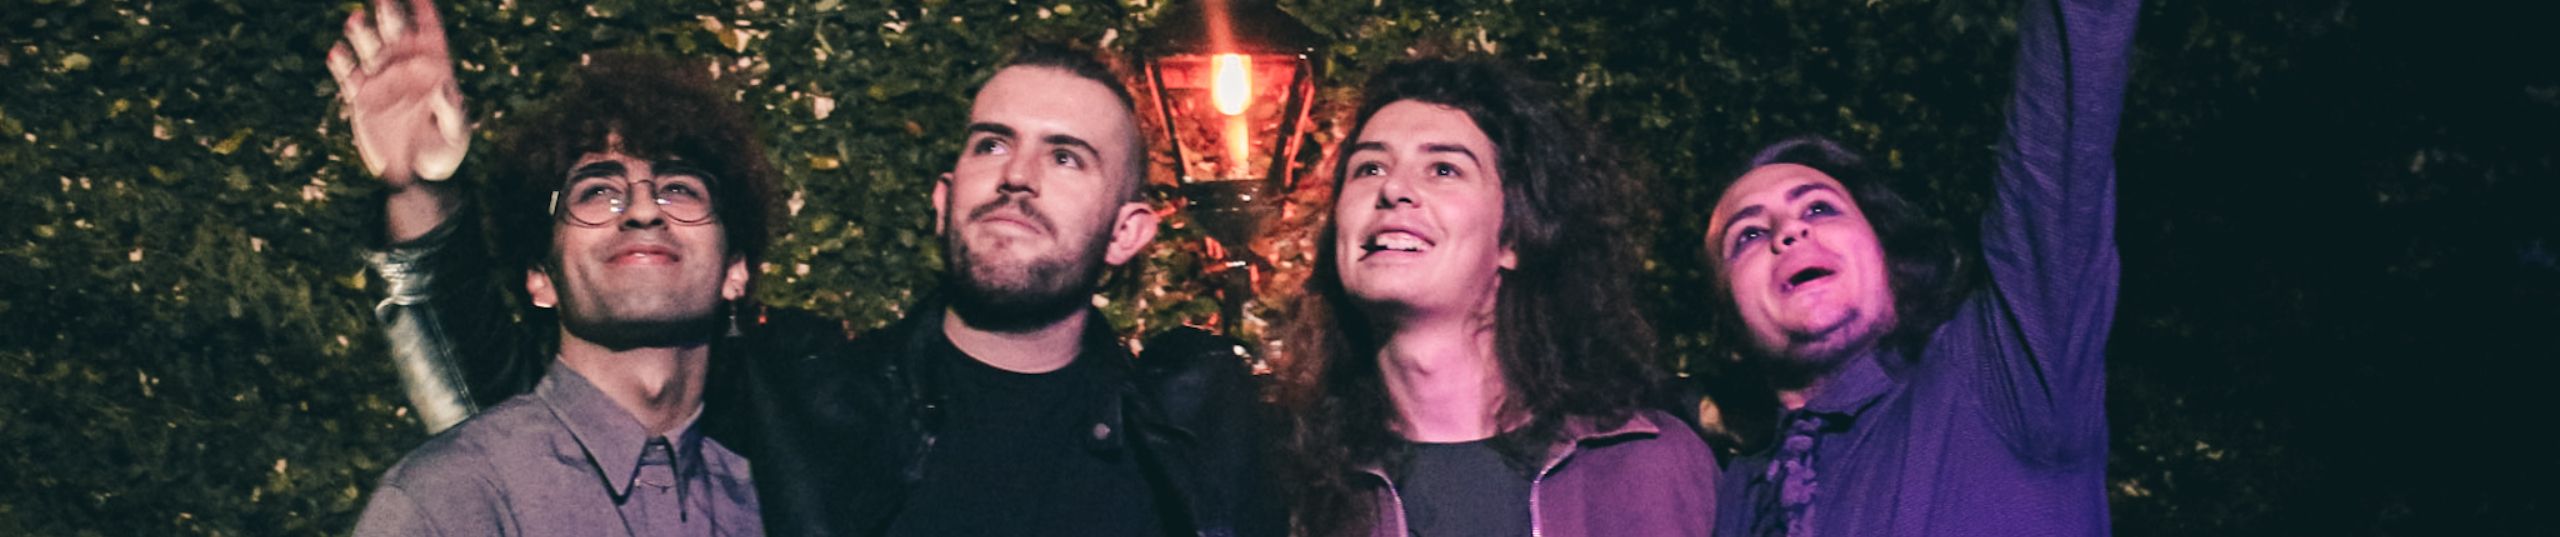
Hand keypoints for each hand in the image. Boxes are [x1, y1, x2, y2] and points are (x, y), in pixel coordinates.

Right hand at [328, 0, 467, 185]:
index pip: (429, 33)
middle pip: (395, 33)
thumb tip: (444, 84)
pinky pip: (347, 75)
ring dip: (361, 33)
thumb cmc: (444, 150)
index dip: (424, 12)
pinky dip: (341, 63)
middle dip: (388, 12)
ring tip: (356, 20)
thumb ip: (450, 108)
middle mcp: (405, 68)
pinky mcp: (361, 97)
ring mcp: (381, 80)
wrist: (415, 173)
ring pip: (368, 48)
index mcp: (434, 69)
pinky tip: (336, 52)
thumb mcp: (454, 133)